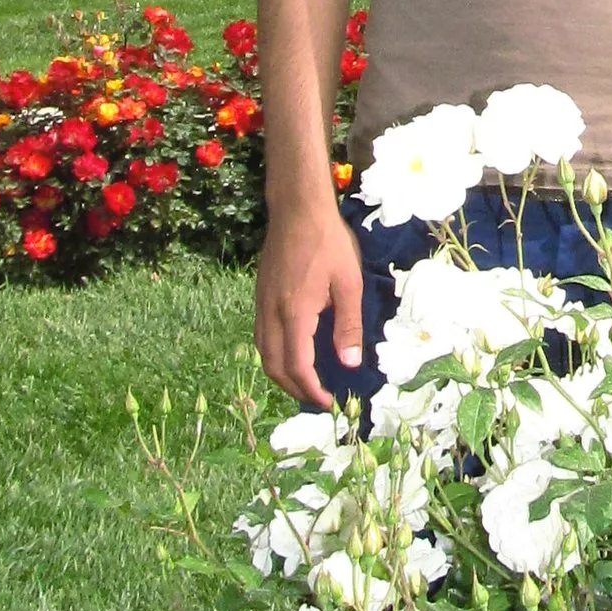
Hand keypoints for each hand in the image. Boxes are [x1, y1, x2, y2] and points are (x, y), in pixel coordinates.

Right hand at [254, 197, 364, 407]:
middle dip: (294, 389)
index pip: (297, 366)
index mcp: (295, 313)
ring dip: (282, 374)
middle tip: (318, 398)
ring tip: (305, 382)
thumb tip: (350, 363)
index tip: (328, 402)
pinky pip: (262, 336)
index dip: (311, 389)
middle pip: (274, 366)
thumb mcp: (349, 283)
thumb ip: (348, 325)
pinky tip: (292, 353)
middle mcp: (272, 313)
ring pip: (264, 353)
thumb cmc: (328, 243)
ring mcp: (262, 304)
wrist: (297, 209)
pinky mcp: (261, 296)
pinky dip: (275, 355)